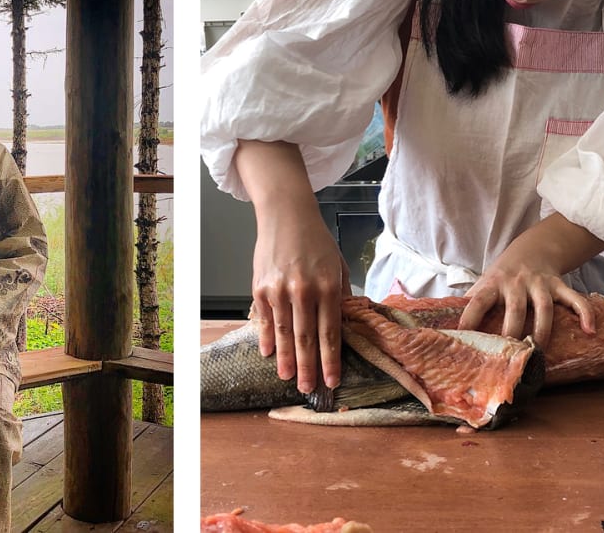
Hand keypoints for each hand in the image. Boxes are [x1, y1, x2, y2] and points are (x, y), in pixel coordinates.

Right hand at [251, 212, 349, 393]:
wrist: (286, 215)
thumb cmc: (315, 241)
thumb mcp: (338, 265)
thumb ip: (342, 295)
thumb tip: (342, 324)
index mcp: (328, 287)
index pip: (330, 333)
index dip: (330, 360)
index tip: (332, 381)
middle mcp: (304, 291)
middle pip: (306, 339)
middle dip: (308, 367)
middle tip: (308, 388)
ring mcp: (279, 290)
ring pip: (283, 333)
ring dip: (285, 359)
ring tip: (288, 378)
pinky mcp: (260, 288)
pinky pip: (265, 319)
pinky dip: (266, 338)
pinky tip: (268, 353)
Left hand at [458, 214, 603, 346]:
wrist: (531, 250)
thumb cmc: (501, 277)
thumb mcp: (483, 284)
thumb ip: (469, 304)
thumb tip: (447, 328)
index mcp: (493, 285)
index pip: (478, 301)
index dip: (470, 317)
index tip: (464, 335)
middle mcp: (516, 284)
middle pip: (516, 309)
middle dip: (513, 330)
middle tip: (512, 355)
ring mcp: (539, 284)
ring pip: (544, 308)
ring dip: (543, 330)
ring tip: (540, 351)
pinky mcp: (559, 285)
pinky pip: (574, 299)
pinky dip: (585, 313)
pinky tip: (590, 331)